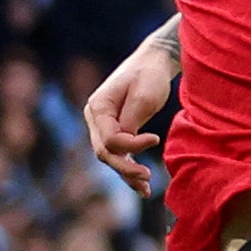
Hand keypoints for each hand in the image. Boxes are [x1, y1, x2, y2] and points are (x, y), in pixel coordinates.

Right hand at [83, 34, 177, 193]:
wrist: (154, 60)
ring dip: (127, 174)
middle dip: (126, 168)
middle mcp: (95, 118)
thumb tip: (126, 145)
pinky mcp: (116, 129)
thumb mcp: (144, 96)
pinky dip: (129, 168)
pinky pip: (119, 154)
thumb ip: (131, 121)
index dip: (131, 145)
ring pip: (111, 157)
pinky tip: (142, 187)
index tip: (155, 139)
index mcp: (97, 107)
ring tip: (146, 190)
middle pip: (105, 152)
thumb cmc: (150, 74)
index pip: (108, 138)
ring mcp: (103, 126)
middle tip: (148, 177)